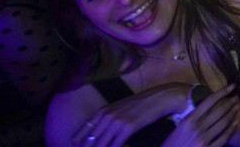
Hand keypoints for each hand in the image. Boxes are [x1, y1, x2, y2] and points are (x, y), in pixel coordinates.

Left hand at [72, 83, 187, 146]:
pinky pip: (115, 146)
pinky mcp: (127, 127)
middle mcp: (105, 116)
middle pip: (87, 144)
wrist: (161, 97)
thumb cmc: (141, 105)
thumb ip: (106, 122)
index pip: (78, 137)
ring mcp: (116, 121)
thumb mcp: (119, 110)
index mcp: (100, 112)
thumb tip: (96, 139)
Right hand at [161, 86, 237, 146]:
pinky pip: (223, 138)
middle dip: (230, 102)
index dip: (222, 92)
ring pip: (223, 123)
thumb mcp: (180, 127)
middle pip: (219, 111)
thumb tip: (208, 108)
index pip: (209, 101)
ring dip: (232, 113)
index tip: (231, 86)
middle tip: (237, 97)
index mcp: (189, 120)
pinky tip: (235, 123)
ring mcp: (204, 139)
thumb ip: (193, 118)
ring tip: (237, 107)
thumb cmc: (172, 143)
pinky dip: (231, 129)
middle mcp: (198, 128)